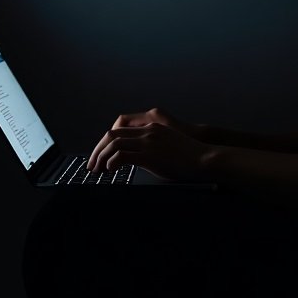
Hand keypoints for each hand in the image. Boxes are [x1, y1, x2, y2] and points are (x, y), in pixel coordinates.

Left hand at [88, 110, 210, 181]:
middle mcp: (147, 130)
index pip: (119, 129)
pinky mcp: (149, 154)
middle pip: (112, 135)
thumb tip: (137, 160)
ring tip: (97, 170)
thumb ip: (152, 147)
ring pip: (114, 144)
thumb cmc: (190, 157)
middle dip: (98, 150)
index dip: (106, 143)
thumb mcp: (168, 145)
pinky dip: (112, 162)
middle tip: (92, 165)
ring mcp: (148, 141)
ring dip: (101, 157)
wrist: (204, 159)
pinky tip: (110, 170)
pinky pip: (122, 155)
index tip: (101, 156)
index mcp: (151, 126)